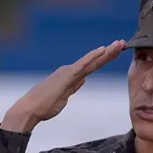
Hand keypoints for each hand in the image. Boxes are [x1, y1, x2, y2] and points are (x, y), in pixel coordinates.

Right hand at [1, 40, 125, 132]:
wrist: (30, 109)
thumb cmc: (44, 106)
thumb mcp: (64, 96)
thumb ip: (73, 87)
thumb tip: (82, 80)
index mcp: (70, 76)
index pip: (91, 66)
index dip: (104, 59)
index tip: (115, 52)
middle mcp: (70, 71)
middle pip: (94, 61)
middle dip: (109, 52)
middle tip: (122, 43)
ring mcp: (68, 72)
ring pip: (91, 61)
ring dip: (105, 52)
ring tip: (118, 44)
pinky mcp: (66, 76)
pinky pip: (82, 65)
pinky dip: (92, 57)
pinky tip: (102, 50)